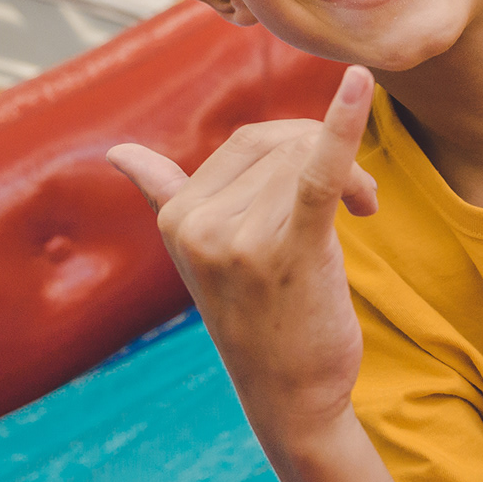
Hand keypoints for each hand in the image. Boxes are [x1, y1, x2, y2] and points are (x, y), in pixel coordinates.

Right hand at [108, 66, 379, 445]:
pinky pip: (319, 172)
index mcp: (176, 216)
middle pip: (280, 143)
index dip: (299, 149)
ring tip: (366, 208)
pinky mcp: (290, 250)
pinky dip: (341, 125)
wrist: (289, 397)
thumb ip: (164, 194)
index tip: (333, 184)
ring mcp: (239, 240)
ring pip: (307, 158)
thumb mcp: (201, 253)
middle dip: (327, 155)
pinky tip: (358, 84)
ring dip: (352, 173)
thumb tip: (116, 151)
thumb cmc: (255, 317)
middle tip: (363, 199)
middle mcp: (198, 225)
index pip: (250, 142)